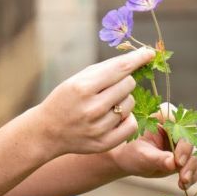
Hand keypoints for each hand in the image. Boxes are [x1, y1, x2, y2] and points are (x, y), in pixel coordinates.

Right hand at [26, 47, 156, 157]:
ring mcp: (99, 127)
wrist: (47, 131)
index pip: (119, 69)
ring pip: (130, 103)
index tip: (149, 52)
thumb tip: (135, 59)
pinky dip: (126, 118)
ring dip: (123, 100)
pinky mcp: (105, 142)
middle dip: (123, 82)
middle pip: (128, 84)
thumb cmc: (65, 99)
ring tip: (105, 104)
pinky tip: (113, 117)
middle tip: (109, 87)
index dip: (137, 58)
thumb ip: (104, 70)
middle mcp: (92, 108)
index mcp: (82, 87)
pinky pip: (131, 124)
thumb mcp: (76, 79)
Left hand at [108, 124, 196, 189]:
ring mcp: (183, 141)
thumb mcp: (142, 156)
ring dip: (193, 169)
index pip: (180, 122)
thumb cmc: (132, 153)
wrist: (131, 162)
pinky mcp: (187, 155)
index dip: (183, 140)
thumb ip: (157, 158)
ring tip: (183, 182)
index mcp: (164, 117)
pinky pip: (196, 164)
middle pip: (192, 138)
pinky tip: (184, 184)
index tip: (178, 160)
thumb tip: (173, 164)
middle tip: (183, 175)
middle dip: (190, 158)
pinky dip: (193, 174)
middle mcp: (177, 127)